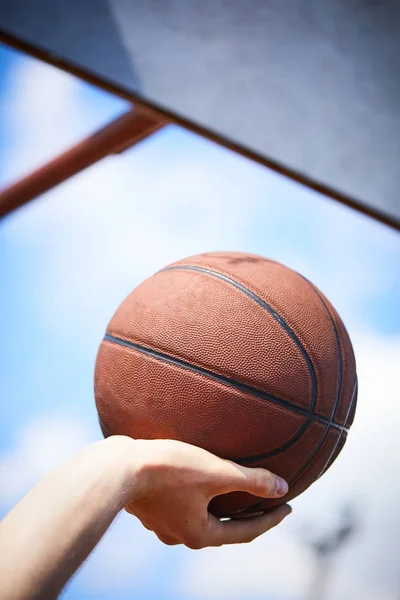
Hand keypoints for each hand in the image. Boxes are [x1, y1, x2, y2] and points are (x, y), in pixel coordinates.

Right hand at [126, 438, 290, 548]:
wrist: (116, 468)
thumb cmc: (168, 469)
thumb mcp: (215, 472)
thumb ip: (250, 480)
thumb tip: (282, 487)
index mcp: (200, 533)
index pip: (246, 532)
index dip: (270, 519)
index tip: (289, 507)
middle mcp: (180, 535)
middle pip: (223, 527)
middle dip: (246, 513)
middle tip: (266, 500)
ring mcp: (161, 522)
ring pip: (199, 516)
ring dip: (219, 505)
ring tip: (231, 488)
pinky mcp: (148, 506)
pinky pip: (182, 504)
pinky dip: (197, 495)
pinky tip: (195, 478)